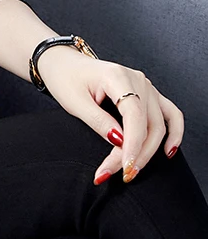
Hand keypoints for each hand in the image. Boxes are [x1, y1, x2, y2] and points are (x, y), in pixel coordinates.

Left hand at [36, 47, 184, 183]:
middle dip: (136, 153)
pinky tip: (168, 151)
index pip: (134, 115)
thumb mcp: (74, 102)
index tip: (125, 167)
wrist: (64, 64)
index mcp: (117, 76)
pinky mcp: (148, 93)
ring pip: (159, 125)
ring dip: (150, 151)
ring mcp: (145, 86)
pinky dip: (174, 133)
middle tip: (118, 174)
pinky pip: (170, 114)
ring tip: (133, 170)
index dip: (133, 144)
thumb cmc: (66, 79)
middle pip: (148, 124)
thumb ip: (98, 121)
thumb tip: (120, 142)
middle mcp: (137, 79)